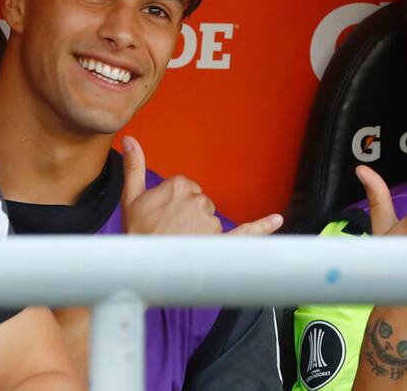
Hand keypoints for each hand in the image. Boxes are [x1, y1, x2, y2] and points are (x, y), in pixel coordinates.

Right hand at [120, 136, 281, 234]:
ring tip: (180, 245)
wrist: (141, 267)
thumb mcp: (130, 197)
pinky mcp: (223, 242)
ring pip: (211, 222)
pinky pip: (247, 232)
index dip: (175, 205)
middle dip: (188, 218)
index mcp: (179, 185)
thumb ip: (134, 166)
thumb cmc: (136, 234)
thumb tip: (131, 140)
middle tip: (170, 233)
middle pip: (200, 205)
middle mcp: (198, 201)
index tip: (164, 216)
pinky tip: (276, 220)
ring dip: (199, 233)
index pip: (186, 190)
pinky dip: (263, 227)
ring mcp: (211, 222)